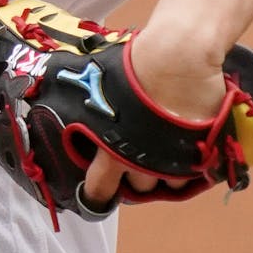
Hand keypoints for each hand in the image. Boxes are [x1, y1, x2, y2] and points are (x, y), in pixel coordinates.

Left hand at [79, 29, 226, 208]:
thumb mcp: (95, 85)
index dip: (98, 193)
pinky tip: (188, 144)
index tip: (98, 194)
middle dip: (137, 175)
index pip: (100, 189)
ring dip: (167, 169)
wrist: (178, 58)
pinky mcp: (203, 154)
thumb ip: (80, 102)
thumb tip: (50, 90)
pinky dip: (192, 161)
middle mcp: (144, 165)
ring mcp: (176, 162)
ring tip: (164, 146)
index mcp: (112, 152)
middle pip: (140, 186)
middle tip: (137, 153)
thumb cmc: (132, 68)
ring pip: (171, 181)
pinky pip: (197, 170)